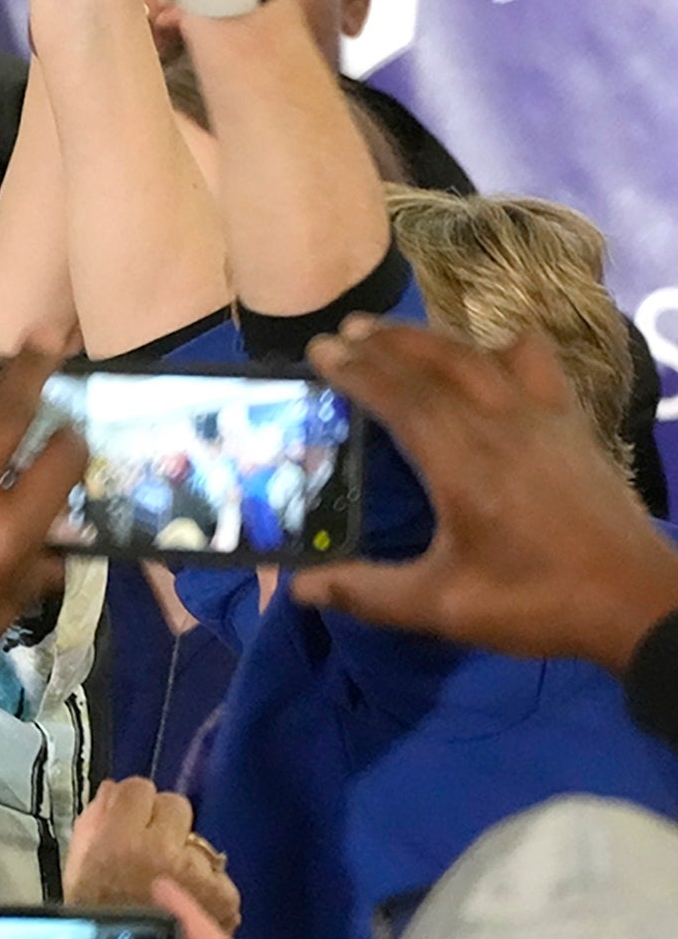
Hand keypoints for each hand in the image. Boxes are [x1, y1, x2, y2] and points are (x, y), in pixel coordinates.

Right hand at [65, 776, 240, 931]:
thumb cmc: (95, 930)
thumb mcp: (77, 874)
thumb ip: (92, 827)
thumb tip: (111, 791)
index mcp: (120, 841)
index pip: (138, 788)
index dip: (132, 802)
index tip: (128, 818)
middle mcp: (164, 850)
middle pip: (175, 804)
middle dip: (162, 823)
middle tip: (150, 851)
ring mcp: (200, 873)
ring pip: (198, 840)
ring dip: (184, 856)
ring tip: (168, 890)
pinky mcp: (226, 897)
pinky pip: (216, 873)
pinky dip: (206, 888)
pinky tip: (189, 911)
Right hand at [290, 320, 677, 672]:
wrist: (638, 602)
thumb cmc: (538, 601)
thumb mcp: (446, 608)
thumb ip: (369, 593)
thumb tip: (300, 587)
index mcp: (464, 462)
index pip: (402, 397)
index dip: (357, 370)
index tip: (319, 350)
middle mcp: (502, 425)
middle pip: (438, 362)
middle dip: (386, 342)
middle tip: (345, 331)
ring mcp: (545, 419)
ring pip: (482, 355)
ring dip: (433, 339)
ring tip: (397, 334)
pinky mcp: (574, 425)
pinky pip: (538, 365)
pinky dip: (504, 348)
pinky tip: (493, 354)